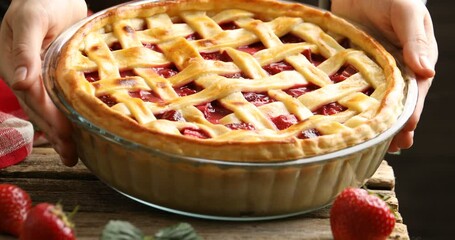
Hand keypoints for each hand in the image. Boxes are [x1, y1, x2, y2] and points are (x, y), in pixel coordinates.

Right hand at [0, 0, 86, 165]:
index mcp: (15, 66)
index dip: (48, 119)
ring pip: (50, 108)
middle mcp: (27, 74)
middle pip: (41, 109)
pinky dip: (68, 114)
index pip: (33, 98)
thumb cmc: (40, 1)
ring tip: (74, 153)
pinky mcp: (56, 73)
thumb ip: (23, 50)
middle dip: (56, 133)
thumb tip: (20, 82)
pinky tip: (77, 129)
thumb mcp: (29, 21)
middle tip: (72, 156)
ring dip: (61, 130)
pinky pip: (61, 97)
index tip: (64, 137)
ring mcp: (41, 75)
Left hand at [332, 0, 437, 151]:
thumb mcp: (406, 14)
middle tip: (388, 149)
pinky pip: (352, 88)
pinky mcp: (354, 67)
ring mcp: (373, 71)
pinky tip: (345, 120)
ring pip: (375, 101)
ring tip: (368, 143)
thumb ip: (416, 40)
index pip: (414, 92)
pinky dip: (351, 105)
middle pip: (396, 104)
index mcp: (414, 60)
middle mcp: (395, 70)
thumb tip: (426, 72)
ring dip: (374, 122)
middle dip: (394, 127)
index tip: (405, 132)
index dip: (410, 114)